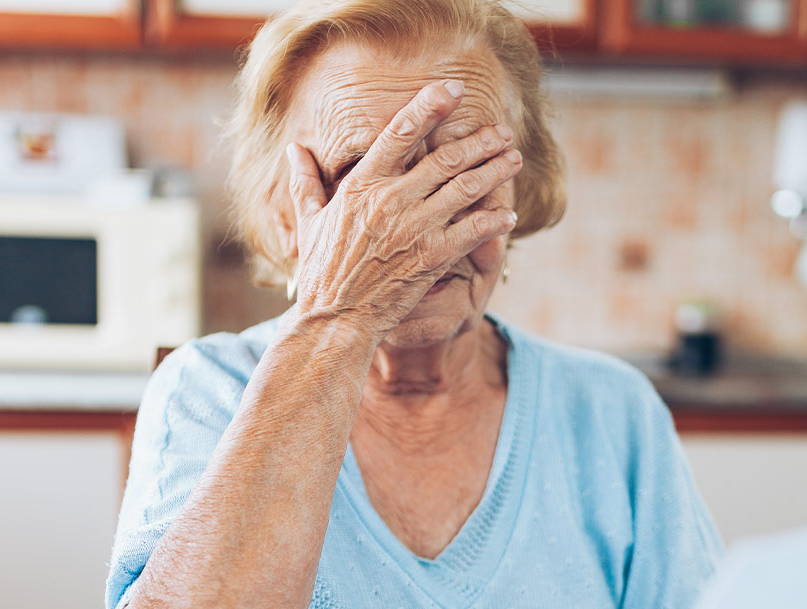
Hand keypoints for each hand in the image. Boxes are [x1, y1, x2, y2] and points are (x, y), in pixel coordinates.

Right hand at [284, 79, 521, 339]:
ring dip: (494, 171)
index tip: (454, 90)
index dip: (430, 106)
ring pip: (465, 189)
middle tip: (502, 131)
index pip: (400, 132)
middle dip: (480, 141)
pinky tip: (509, 214)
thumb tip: (293, 150)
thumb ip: (305, 182)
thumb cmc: (321, 272)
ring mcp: (412, 229)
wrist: (334, 320)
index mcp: (361, 186)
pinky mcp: (430, 258)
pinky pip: (471, 231)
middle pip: (446, 158)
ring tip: (513, 158)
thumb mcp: (309, 222)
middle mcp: (390, 201)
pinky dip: (494, 220)